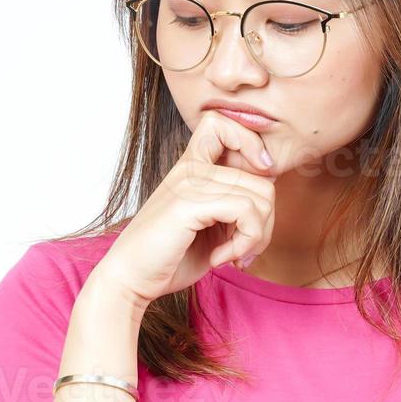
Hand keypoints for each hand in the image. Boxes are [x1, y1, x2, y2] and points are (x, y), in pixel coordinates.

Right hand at [91, 110, 275, 306]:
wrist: (131, 278)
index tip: (256, 180)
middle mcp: (189, 168)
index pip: (223, 123)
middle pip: (262, 177)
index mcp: (190, 167)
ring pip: (261, 196)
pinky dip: (244, 242)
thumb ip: (234, 203)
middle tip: (246, 247)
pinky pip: (247, 212)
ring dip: (257, 236)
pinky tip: (221, 258)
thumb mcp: (210, 224)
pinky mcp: (189, 204)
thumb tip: (269, 191)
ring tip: (233, 254)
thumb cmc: (169, 256)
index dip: (251, 143)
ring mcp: (188, 182)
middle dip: (266, 221)